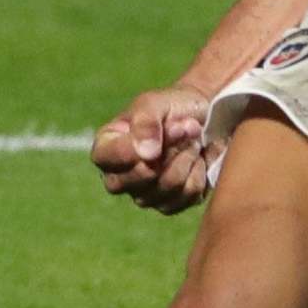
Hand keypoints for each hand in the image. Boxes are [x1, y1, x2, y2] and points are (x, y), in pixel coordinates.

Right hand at [90, 84, 216, 213]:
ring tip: (193, 138)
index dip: (134, 147)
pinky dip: (200, 169)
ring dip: (187, 156)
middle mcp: (120, 178)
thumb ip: (145, 123)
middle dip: (169, 150)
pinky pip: (189, 194)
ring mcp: (145, 195)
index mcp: (106, 149)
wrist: (201, 117)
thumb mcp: (154, 103)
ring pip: (169, 187)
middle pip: (141, 179)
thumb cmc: (169, 107)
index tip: (162, 127)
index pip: (106, 159)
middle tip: (183, 127)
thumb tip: (146, 155)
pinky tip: (199, 156)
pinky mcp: (172, 204)